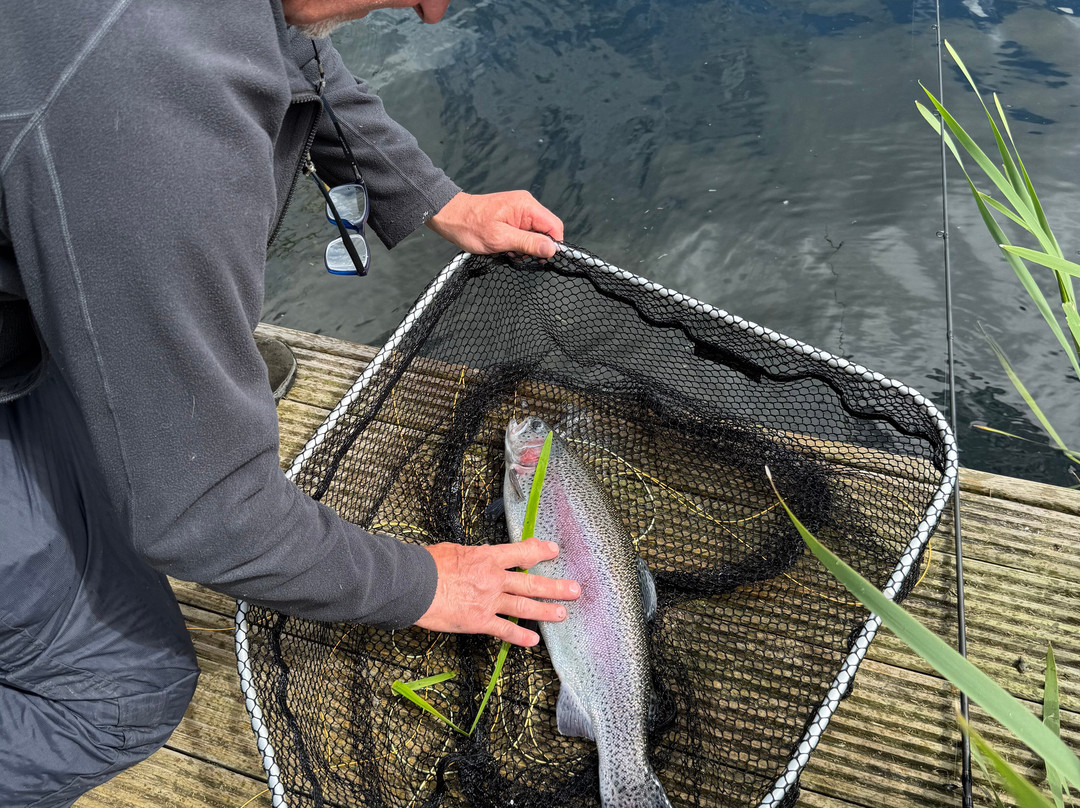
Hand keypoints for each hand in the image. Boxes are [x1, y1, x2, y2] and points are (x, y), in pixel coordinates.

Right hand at [415, 537, 580, 646]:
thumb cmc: (427, 564)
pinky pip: (504, 630)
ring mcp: (489, 601)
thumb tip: (481, 554)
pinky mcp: (479, 621)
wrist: (413, 584)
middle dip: (555, 586)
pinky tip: (534, 640)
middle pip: (531, 582)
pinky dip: (520, 636)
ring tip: (562, 613)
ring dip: (546, 611)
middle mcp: (493, 579)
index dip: (540, 550)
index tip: (553, 550)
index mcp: (487, 557)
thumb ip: (473, 555)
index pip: (521, 552)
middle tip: (575, 589)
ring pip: (524, 606)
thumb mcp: (454, 550)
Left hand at [426, 190, 564, 258]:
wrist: (450, 217)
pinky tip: (504, 247)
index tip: (540, 259)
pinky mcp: (513, 217)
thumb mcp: (500, 239)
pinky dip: (518, 244)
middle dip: (535, 247)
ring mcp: (520, 211)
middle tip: (517, 255)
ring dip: (525, 247)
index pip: (554, 226)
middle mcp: (527, 205)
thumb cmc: (470, 226)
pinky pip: (525, 233)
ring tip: (507, 250)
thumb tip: (552, 249)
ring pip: (536, 234)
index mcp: (526, 206)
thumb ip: (528, 243)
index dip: (552, 245)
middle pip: (546, 231)